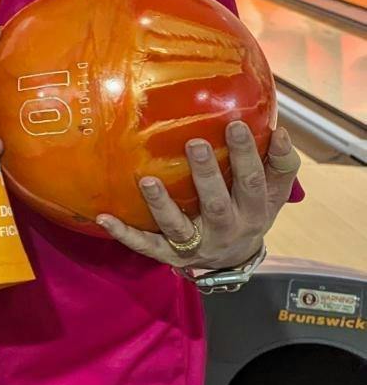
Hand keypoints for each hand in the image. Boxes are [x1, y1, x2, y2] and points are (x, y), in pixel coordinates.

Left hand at [98, 123, 299, 268]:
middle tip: (194, 144)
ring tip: (147, 180)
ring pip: (178, 226)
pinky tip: (104, 218)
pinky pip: (145, 245)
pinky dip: (125, 234)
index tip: (235, 125)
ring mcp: (196, 245)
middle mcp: (226, 230)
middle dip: (206, 176)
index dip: (247, 155)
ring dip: (161, 204)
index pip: (254, 182)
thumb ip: (279, 163)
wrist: (234, 259)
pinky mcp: (169, 255)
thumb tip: (279, 130)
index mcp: (254, 211)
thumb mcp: (273, 193)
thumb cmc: (250, 210)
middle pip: (216, 205)